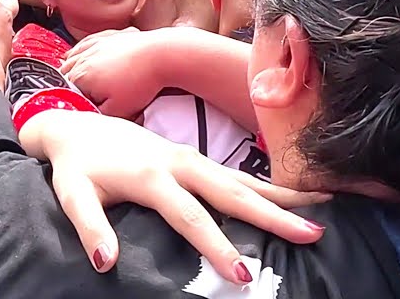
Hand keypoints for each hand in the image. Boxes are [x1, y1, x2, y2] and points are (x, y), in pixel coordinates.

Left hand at [22, 111, 325, 280]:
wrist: (76, 126)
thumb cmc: (76, 166)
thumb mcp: (72, 194)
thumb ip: (89, 227)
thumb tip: (105, 262)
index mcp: (151, 175)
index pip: (189, 216)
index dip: (215, 244)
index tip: (240, 273)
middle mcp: (180, 162)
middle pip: (232, 193)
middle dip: (273, 215)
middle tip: (312, 235)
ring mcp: (192, 157)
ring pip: (244, 180)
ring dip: (284, 196)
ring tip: (327, 211)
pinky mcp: (197, 158)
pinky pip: (240, 175)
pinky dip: (272, 186)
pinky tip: (300, 197)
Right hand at [60, 28, 163, 119]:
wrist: (162, 56)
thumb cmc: (141, 81)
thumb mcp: (118, 111)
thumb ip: (98, 116)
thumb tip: (91, 117)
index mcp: (80, 76)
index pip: (66, 93)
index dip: (75, 103)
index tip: (83, 108)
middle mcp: (84, 58)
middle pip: (67, 73)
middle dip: (73, 85)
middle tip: (84, 96)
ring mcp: (96, 44)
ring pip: (75, 56)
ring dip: (75, 66)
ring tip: (80, 76)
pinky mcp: (110, 37)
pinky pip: (91, 42)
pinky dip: (86, 48)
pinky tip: (87, 52)